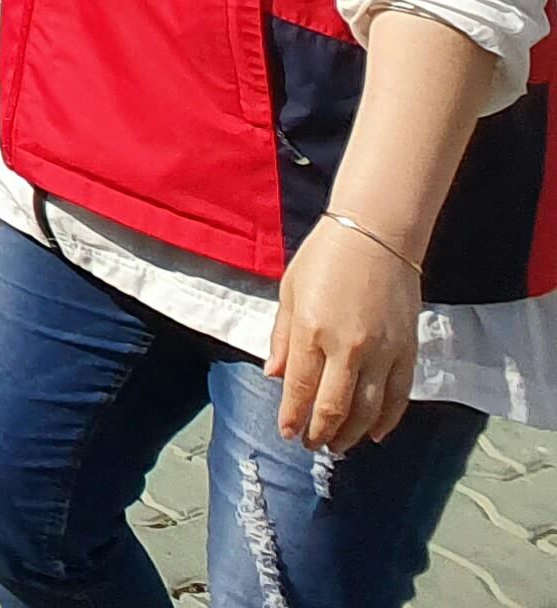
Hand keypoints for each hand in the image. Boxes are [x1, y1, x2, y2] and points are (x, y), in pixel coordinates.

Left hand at [273, 219, 424, 450]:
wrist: (376, 235)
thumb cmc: (324, 258)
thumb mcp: (289, 292)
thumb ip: (283, 339)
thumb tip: (275, 376)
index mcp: (311, 330)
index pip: (301, 389)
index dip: (294, 417)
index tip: (288, 433)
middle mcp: (348, 347)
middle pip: (335, 407)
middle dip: (321, 433)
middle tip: (312, 446)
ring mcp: (382, 352)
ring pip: (368, 410)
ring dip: (351, 433)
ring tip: (338, 445)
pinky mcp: (407, 351)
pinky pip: (398, 397)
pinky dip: (388, 421)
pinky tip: (375, 433)